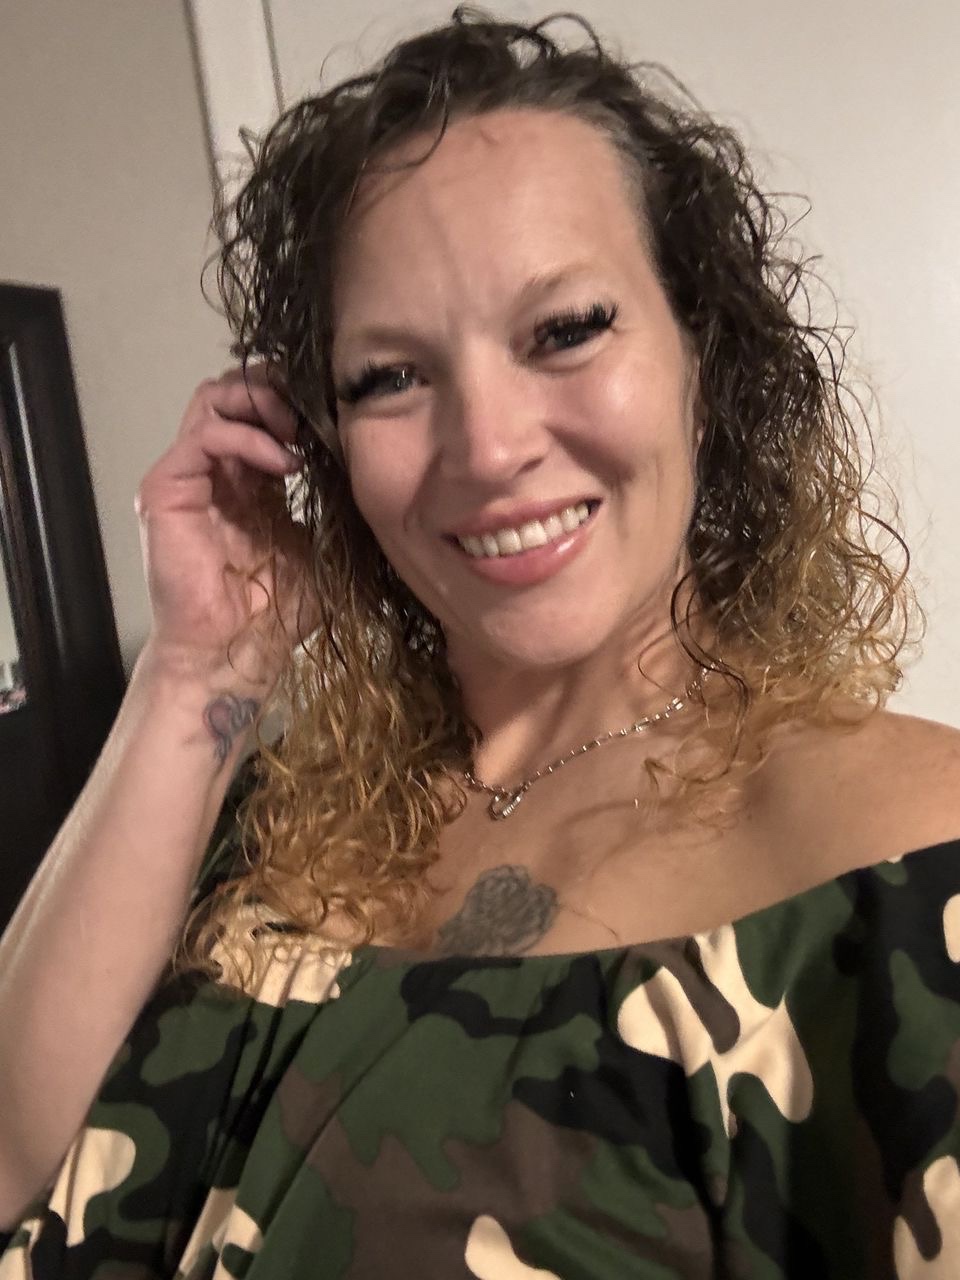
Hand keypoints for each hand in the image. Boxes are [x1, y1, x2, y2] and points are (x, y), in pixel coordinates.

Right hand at [135, 365, 318, 694]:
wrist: (236, 653)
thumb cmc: (274, 611)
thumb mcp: (316, 542)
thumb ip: (327, 499)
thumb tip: (361, 459)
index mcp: (247, 480)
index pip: (260, 410)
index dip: (293, 401)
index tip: (330, 416)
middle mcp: (213, 471)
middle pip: (232, 392)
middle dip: (274, 390)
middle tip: (310, 415)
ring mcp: (186, 477)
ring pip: (212, 400)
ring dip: (260, 404)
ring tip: (296, 433)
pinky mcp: (166, 489)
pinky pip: (204, 436)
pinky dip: (247, 437)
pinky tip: (284, 463)